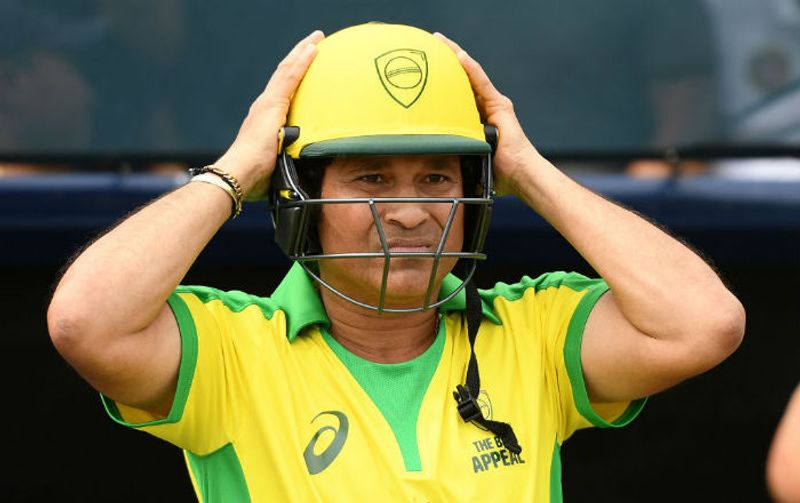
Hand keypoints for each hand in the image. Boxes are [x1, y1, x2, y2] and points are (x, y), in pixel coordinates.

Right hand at [216, 30, 324, 199]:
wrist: (240, 175)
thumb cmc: (255, 177)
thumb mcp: (277, 164)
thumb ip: (287, 159)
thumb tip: (300, 174)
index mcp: (265, 118)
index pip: (283, 90)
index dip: (295, 74)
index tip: (306, 62)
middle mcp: (264, 106)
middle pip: (285, 74)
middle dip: (299, 57)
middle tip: (315, 43)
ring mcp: (267, 103)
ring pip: (288, 70)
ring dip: (302, 52)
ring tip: (317, 39)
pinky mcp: (272, 105)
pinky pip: (290, 77)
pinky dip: (302, 61)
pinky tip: (313, 48)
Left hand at [433, 32, 538, 196]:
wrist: (519, 176)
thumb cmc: (496, 173)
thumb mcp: (467, 156)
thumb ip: (453, 149)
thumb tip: (426, 153)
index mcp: (476, 117)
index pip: (456, 90)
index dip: (442, 75)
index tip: (424, 63)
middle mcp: (486, 106)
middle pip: (462, 77)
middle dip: (445, 59)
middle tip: (428, 43)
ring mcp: (494, 104)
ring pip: (470, 74)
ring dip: (455, 55)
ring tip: (438, 40)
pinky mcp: (500, 106)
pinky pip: (482, 83)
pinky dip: (471, 69)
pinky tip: (459, 55)